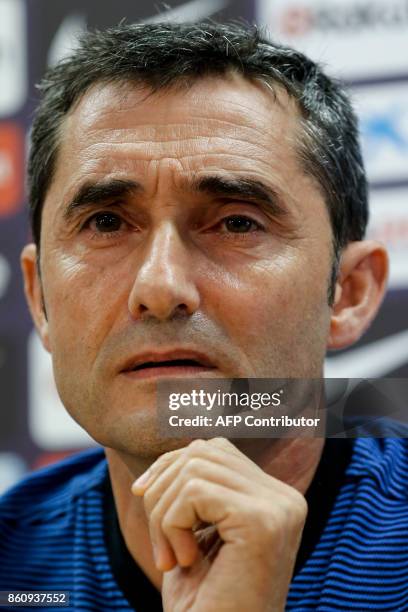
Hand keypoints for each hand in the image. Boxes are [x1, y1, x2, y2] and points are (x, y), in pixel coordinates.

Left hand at [132, 438, 306, 611]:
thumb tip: (172, 456)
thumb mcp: (200, 535)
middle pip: (202, 452)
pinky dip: (171, 524)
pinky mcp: (261, 521)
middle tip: (161, 545)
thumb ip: (198, 488)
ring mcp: (278, 507)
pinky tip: (184, 561)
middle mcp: (285, 498)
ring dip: (163, 513)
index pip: (215, 449)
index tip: (144, 496)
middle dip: (163, 490)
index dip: (170, 466)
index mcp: (276, 499)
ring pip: (194, 467)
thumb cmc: (205, 601)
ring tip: (171, 557)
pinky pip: (193, 490)